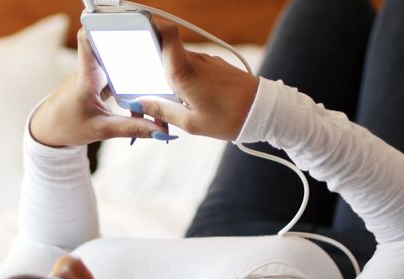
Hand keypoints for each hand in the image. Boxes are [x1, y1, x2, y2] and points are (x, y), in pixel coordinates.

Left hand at [30, 29, 166, 146]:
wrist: (49, 130)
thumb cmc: (66, 127)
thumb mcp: (102, 131)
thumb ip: (131, 128)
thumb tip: (159, 130)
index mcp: (86, 78)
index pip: (88, 41)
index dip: (101, 28)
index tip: (122, 25)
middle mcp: (89, 71)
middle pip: (111, 49)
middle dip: (132, 49)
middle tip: (153, 54)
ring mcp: (93, 75)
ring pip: (116, 63)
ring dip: (132, 67)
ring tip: (153, 71)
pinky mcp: (96, 81)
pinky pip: (116, 75)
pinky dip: (128, 81)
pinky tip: (141, 89)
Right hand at [132, 24, 259, 139]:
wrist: (264, 112)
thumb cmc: (229, 118)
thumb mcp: (191, 122)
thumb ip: (161, 111)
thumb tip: (139, 104)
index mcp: (183, 71)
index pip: (165, 33)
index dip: (150, 31)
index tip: (138, 44)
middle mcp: (194, 60)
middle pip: (166, 53)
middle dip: (154, 72)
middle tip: (153, 96)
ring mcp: (207, 61)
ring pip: (179, 64)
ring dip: (172, 81)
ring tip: (177, 106)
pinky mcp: (216, 67)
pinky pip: (193, 70)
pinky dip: (187, 83)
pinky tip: (192, 102)